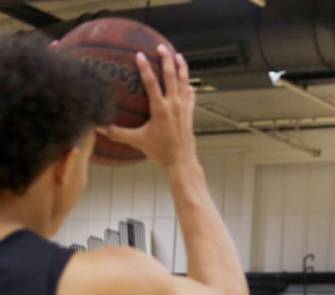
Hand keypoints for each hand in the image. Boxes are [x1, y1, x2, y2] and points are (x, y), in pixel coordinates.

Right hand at [99, 44, 196, 167]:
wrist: (181, 160)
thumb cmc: (159, 151)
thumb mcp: (137, 141)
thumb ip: (117, 133)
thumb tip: (97, 127)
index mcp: (160, 109)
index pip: (151, 83)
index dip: (145, 68)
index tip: (140, 54)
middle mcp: (174, 105)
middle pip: (171, 77)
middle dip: (166, 60)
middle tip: (162, 47)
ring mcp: (184, 108)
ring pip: (184, 83)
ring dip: (182, 68)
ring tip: (179, 56)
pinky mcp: (190, 113)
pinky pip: (190, 96)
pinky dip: (188, 86)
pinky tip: (188, 82)